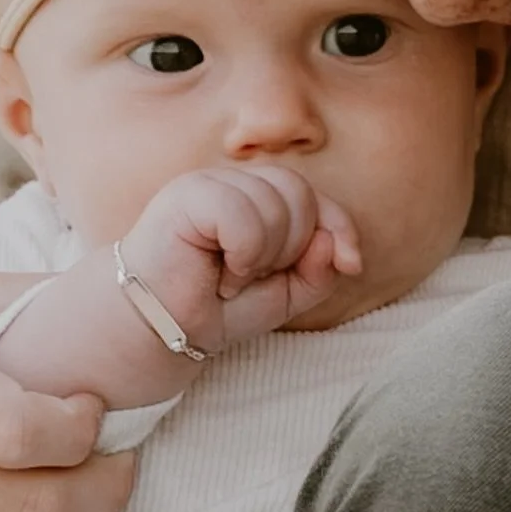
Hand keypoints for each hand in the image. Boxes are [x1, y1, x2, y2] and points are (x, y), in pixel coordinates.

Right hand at [119, 164, 361, 354]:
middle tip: (254, 277)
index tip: (350, 264)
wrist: (160, 330)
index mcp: (257, 196)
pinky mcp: (187, 194)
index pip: (315, 195)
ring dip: (263, 257)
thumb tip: (335, 246)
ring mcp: (209, 183)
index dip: (339, 227)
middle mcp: (234, 181)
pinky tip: (220, 272)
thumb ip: (319, 271)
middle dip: (293, 248)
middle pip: (300, 193)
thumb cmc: (214, 308)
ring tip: (232, 277)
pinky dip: (242, 254)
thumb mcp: (286, 295)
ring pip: (276, 203)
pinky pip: (243, 214)